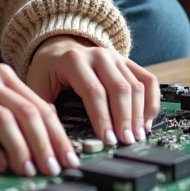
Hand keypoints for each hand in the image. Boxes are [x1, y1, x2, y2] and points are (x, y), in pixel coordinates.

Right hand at [0, 65, 80, 176]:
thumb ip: (13, 107)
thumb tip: (47, 135)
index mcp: (1, 76)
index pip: (39, 105)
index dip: (58, 134)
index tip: (69, 158)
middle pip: (26, 112)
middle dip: (44, 144)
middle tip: (53, 168)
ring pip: (4, 120)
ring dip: (21, 149)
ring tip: (28, 170)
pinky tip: (0, 166)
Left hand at [26, 35, 159, 146]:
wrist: (58, 48)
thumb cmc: (48, 71)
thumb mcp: (38, 85)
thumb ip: (45, 108)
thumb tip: (56, 137)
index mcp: (73, 61)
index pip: (93, 91)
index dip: (102, 118)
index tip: (108, 140)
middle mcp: (98, 55)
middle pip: (119, 89)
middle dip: (124, 119)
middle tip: (126, 141)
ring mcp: (116, 57)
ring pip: (136, 86)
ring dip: (139, 114)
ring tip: (136, 136)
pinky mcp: (128, 62)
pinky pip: (148, 80)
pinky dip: (151, 102)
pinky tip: (146, 121)